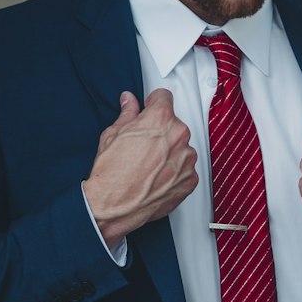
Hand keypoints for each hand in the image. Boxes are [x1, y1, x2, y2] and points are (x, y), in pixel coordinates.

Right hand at [84, 89, 198, 244]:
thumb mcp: (113, 134)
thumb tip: (129, 102)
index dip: (154, 102)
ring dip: (169, 152)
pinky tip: (157, 177)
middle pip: (174, 124)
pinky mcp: (190, 180)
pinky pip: (185, 169)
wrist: (114, 204)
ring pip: (181, 147)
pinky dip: (175, 172)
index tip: (150, 108)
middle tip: (143, 144)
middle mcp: (178, 136)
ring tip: (149, 165)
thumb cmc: (112, 173)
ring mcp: (186, 159)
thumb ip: (127, 114)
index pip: (165, 97)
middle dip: (161, 131)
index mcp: (160, 119)